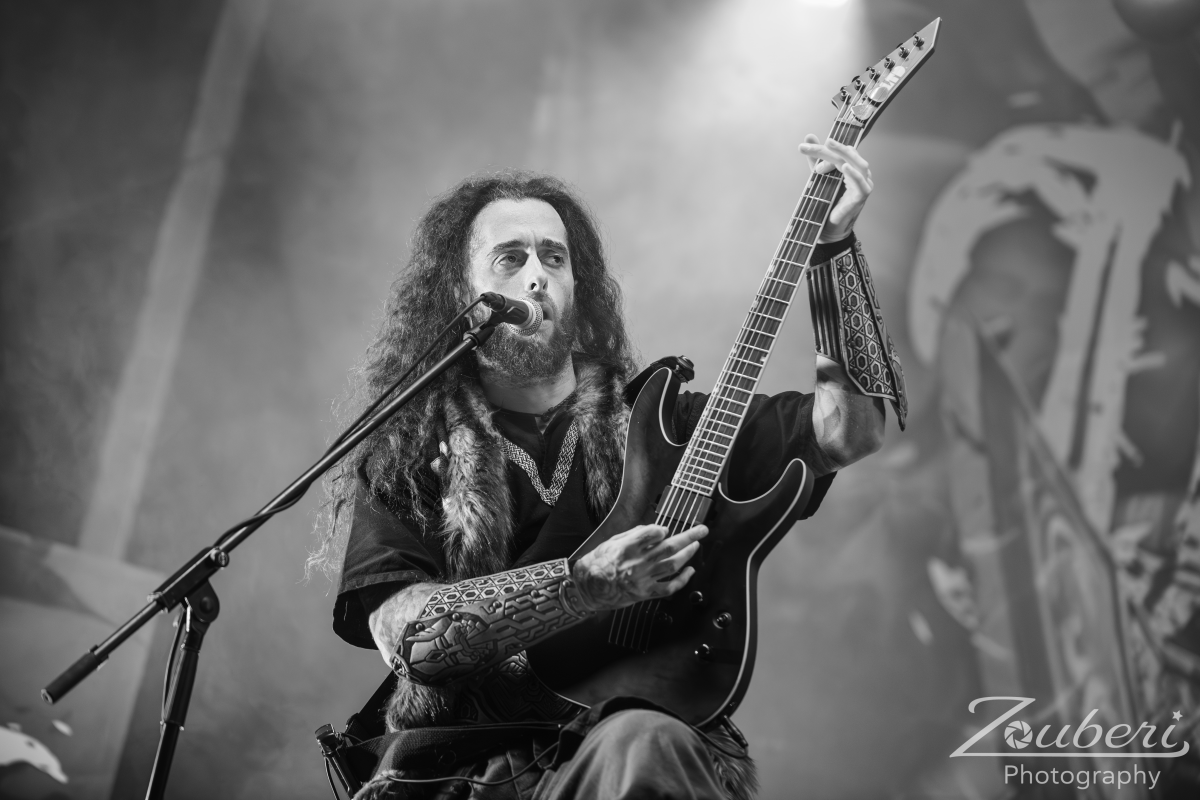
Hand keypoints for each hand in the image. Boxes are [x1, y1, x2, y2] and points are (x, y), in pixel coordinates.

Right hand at [571, 524, 706, 611]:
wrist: (587, 589)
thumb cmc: (595, 565)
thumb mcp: (610, 542)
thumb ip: (633, 535)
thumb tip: (654, 530)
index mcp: (626, 548)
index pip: (653, 533)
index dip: (662, 530)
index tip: (665, 530)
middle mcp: (637, 563)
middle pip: (669, 547)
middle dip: (689, 536)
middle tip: (702, 530)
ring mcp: (643, 579)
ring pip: (673, 565)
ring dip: (688, 554)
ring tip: (696, 546)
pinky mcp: (645, 593)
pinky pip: (669, 587)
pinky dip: (682, 579)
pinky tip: (690, 571)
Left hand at [798, 134, 872, 242]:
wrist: (828, 229)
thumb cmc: (826, 203)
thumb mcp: (818, 177)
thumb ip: (815, 158)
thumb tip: (808, 136)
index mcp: (852, 168)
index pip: (842, 151)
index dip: (824, 148)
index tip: (803, 147)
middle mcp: (860, 174)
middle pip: (848, 155)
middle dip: (830, 148)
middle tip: (812, 144)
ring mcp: (863, 185)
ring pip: (857, 164)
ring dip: (843, 153)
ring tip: (830, 145)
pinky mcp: (861, 196)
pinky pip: (860, 182)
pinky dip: (853, 173)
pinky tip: (845, 166)